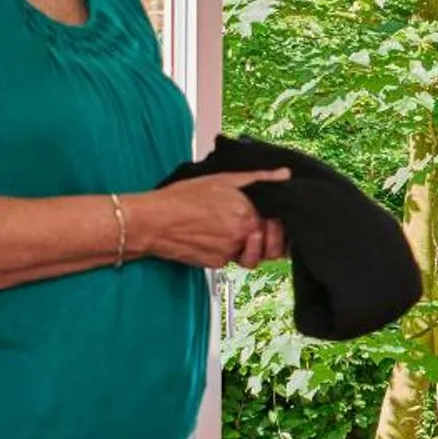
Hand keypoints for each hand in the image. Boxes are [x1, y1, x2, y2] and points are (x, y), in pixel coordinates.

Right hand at [133, 170, 288, 268]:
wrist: (153, 221)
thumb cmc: (181, 198)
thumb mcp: (224, 179)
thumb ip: (259, 178)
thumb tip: (284, 174)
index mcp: (247, 213)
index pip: (278, 223)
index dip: (277, 220)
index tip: (269, 216)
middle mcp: (242, 235)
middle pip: (270, 243)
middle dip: (268, 238)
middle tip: (256, 228)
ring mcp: (230, 252)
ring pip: (253, 255)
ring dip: (250, 247)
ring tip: (235, 233)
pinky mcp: (217, 264)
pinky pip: (233, 260)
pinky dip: (228, 251)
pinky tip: (215, 237)